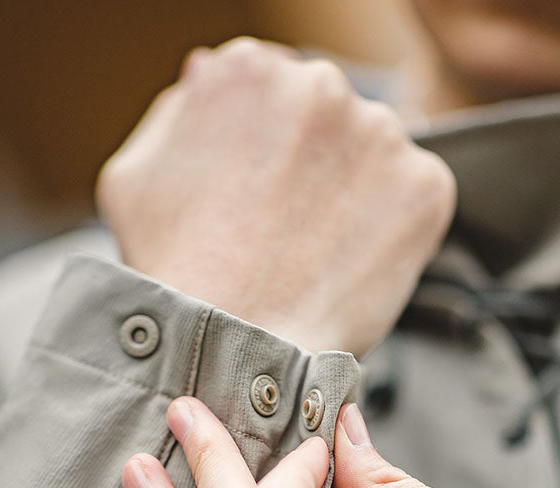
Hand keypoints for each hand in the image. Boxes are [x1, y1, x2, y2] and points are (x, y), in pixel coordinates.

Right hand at [97, 38, 455, 355]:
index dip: (266, 149)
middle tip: (285, 232)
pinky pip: (415, 198)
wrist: (236, 346)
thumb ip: (175, 111)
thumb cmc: (178, 273)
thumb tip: (207, 73)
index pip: (272, 91)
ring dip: (354, 193)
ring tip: (315, 254)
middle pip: (326, 117)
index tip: (260, 194)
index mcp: (248, 70)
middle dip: (313, 164)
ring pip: (374, 155)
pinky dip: (393, 230)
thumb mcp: (134, 176)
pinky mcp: (425, 186)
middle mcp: (319, 84)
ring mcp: (380, 134)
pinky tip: (349, 262)